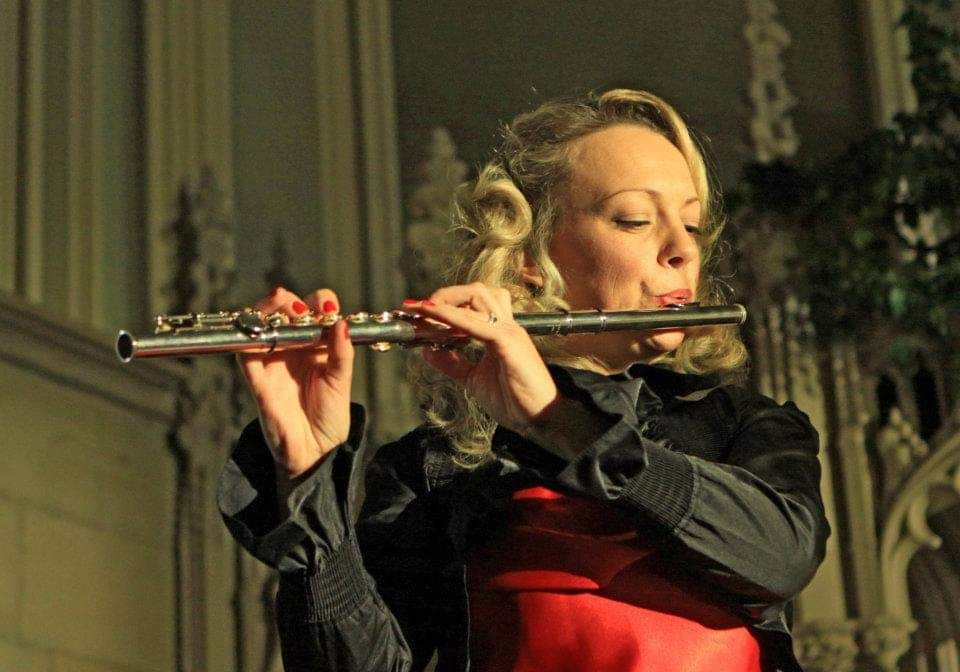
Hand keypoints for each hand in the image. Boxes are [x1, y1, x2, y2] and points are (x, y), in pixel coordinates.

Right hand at [236, 287, 353, 478]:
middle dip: (291, 302)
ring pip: (260, 323)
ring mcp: (273, 360)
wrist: (315, 450)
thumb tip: (341, 323)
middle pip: (284, 310)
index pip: (314, 310)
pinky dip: (248, 336)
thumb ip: (342, 353)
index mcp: (316, 345)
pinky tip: (261, 330)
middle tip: (303, 313)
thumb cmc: (330, 416)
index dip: (319, 302)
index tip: (328, 309)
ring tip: (286, 311)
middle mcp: (293, 347)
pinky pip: (244, 352)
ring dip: (269, 310)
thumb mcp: (341, 381)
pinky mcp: (256, 378)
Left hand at [414, 283, 558, 434]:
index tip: (415, 310)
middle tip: (418, 309)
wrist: (540, 419)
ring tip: (424, 310)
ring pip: (477, 297)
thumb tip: (426, 349)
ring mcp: (509, 331)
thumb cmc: (514, 399)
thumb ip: (452, 363)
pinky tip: (433, 317)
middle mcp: (505, 325)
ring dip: (446, 300)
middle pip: (475, 291)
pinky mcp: (508, 342)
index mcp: (499, 331)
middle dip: (444, 294)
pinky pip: (476, 323)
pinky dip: (451, 317)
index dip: (445, 302)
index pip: (473, 303)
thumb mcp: (473, 379)